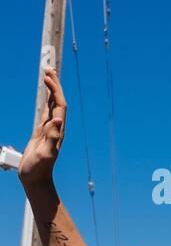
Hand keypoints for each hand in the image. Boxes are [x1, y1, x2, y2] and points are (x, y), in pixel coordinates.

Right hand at [18, 68, 66, 185]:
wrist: (36, 178)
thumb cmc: (39, 169)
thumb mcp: (45, 153)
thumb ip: (51, 138)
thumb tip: (57, 121)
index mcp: (58, 130)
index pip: (60, 105)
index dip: (55, 90)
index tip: (48, 77)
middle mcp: (57, 127)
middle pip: (58, 101)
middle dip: (55, 84)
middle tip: (49, 67)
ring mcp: (50, 128)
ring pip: (52, 104)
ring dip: (51, 89)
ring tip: (47, 74)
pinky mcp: (42, 131)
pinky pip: (45, 110)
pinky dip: (45, 99)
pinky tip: (44, 94)